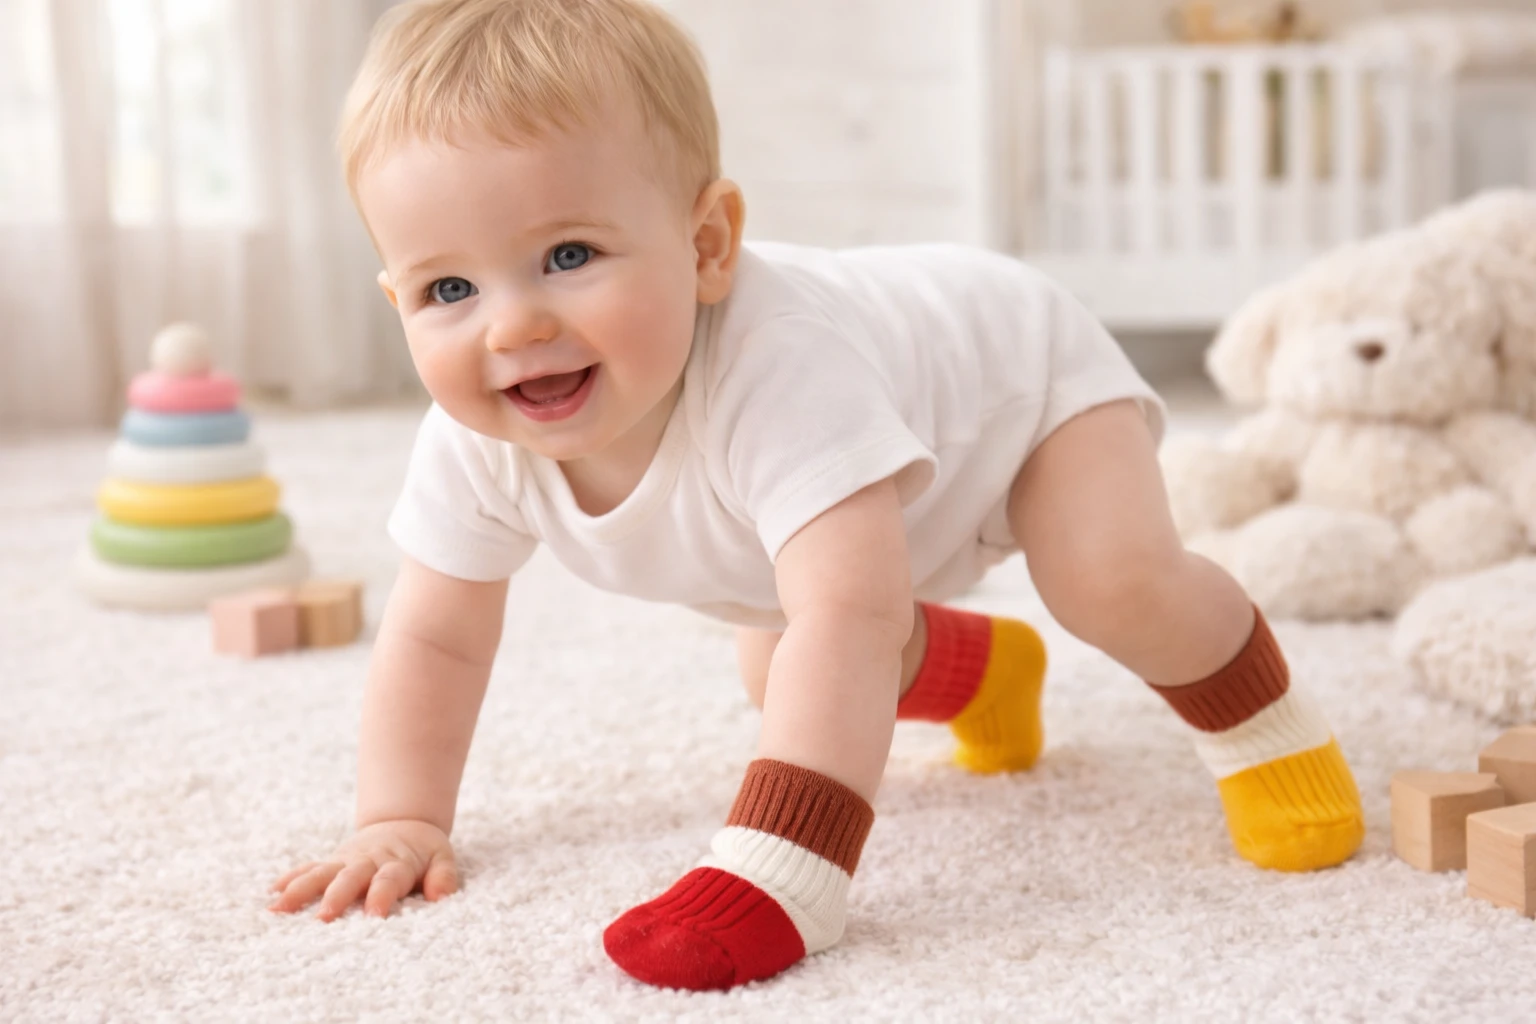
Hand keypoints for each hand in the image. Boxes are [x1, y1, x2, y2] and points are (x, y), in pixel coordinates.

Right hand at [268, 819, 457, 920]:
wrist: (404, 824)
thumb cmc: (424, 852)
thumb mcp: (442, 858)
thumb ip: (443, 877)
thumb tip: (440, 897)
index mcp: (397, 863)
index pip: (389, 880)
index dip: (382, 896)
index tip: (374, 915)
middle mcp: (368, 862)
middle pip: (350, 878)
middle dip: (336, 897)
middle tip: (322, 917)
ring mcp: (346, 862)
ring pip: (322, 873)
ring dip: (301, 889)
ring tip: (279, 908)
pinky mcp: (333, 863)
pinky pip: (310, 869)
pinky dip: (292, 879)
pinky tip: (272, 893)